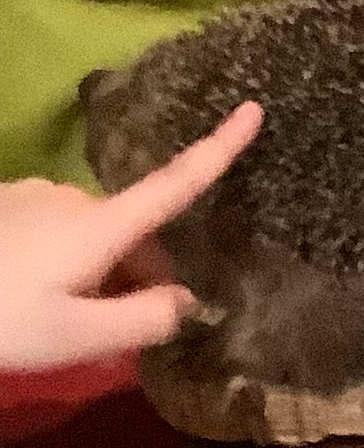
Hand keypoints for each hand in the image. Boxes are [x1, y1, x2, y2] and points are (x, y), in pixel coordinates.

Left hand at [0, 98, 260, 373]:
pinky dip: (62, 261)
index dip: (218, 149)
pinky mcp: (3, 204)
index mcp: (100, 225)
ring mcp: (33, 195)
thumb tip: (187, 301)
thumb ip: (144, 321)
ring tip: (63, 319)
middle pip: (132, 229)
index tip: (254, 109)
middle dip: (141, 271)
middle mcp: (71, 197)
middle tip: (118, 331)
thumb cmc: (0, 319)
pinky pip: (55, 229)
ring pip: (92, 232)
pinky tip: (29, 297)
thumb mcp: (76, 338)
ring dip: (98, 269)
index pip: (174, 184)